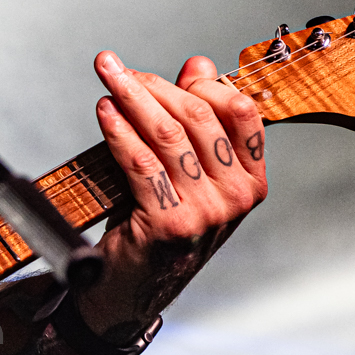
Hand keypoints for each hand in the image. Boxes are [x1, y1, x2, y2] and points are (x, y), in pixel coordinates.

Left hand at [80, 50, 267, 337]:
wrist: (131, 290)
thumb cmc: (158, 227)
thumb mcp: (186, 173)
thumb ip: (196, 122)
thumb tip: (199, 64)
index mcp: (250, 182)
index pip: (242, 113)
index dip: (204, 83)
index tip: (170, 71)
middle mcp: (235, 197)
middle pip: (198, 116)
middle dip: (152, 84)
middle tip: (115, 68)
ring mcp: (205, 212)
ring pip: (167, 133)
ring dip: (130, 98)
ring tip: (107, 78)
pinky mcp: (169, 222)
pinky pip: (140, 161)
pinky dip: (118, 130)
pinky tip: (104, 112)